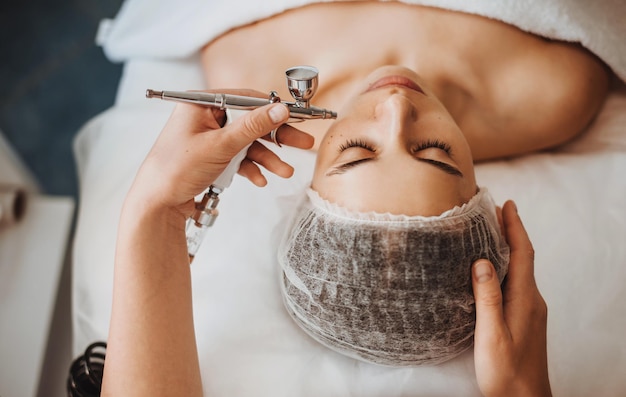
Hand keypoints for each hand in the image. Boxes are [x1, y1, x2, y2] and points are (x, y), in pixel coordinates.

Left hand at [128, 89, 313, 215]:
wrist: (157, 204)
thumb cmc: (176, 169)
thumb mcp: (220, 146)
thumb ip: (252, 127)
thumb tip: (280, 109)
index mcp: (201, 104)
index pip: (246, 99)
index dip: (273, 109)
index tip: (297, 117)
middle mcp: (205, 116)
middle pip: (250, 122)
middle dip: (276, 137)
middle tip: (303, 143)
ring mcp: (208, 137)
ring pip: (246, 142)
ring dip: (266, 157)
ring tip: (285, 172)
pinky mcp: (210, 156)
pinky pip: (237, 157)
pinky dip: (249, 167)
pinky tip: (259, 179)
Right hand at [472, 201, 551, 396]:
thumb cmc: (506, 373)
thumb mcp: (491, 335)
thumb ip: (487, 298)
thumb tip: (482, 261)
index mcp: (525, 300)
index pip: (523, 254)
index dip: (515, 227)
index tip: (507, 204)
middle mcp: (531, 301)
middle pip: (523, 257)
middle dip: (510, 231)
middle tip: (493, 211)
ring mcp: (530, 311)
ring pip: (519, 270)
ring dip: (507, 248)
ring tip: (489, 232)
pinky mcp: (524, 320)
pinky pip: (515, 283)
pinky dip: (505, 266)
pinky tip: (491, 269)